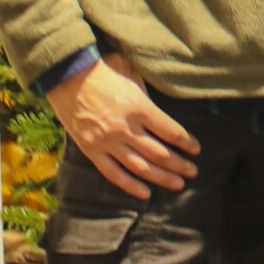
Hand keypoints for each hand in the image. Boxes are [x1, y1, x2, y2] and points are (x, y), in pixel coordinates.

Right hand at [45, 53, 198, 201]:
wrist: (66, 75)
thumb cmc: (102, 69)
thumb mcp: (132, 72)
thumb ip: (147, 93)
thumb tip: (160, 107)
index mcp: (139, 108)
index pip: (171, 131)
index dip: (187, 142)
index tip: (196, 149)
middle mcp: (126, 129)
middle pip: (160, 153)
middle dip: (179, 164)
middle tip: (192, 171)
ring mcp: (108, 142)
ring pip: (141, 167)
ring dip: (162, 178)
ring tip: (178, 184)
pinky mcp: (91, 151)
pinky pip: (114, 174)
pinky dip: (130, 186)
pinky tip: (145, 194)